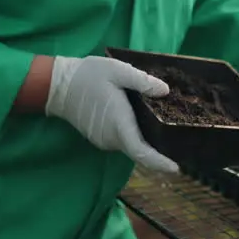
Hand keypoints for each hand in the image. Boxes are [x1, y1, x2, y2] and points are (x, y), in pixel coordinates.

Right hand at [44, 56, 179, 173]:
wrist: (58, 85)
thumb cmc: (88, 76)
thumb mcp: (117, 70)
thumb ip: (142, 81)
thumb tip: (165, 90)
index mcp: (119, 123)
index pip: (141, 152)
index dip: (159, 163)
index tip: (176, 167)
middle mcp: (111, 138)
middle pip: (139, 151)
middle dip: (158, 151)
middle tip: (180, 142)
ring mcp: (103, 140)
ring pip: (130, 146)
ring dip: (146, 142)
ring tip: (166, 130)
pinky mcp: (98, 137)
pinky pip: (122, 141)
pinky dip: (134, 137)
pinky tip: (145, 124)